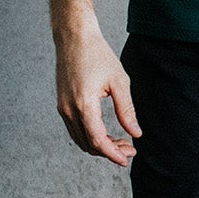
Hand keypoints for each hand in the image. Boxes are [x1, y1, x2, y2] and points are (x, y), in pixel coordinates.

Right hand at [54, 24, 139, 165]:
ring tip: (121, 142)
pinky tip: (106, 134)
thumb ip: (127, 110)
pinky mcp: (62, 105)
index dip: (112, 153)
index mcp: (84, 104)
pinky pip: (75, 130)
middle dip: (109, 151)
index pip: (98, 140)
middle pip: (88, 144)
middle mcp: (69, 110)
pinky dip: (90, 137)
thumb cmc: (98, 55)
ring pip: (80, 139)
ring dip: (100, 146)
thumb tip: (136, 133)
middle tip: (130, 149)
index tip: (127, 159)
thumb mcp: (119, 81)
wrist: (74, 38)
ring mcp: (63, 108)